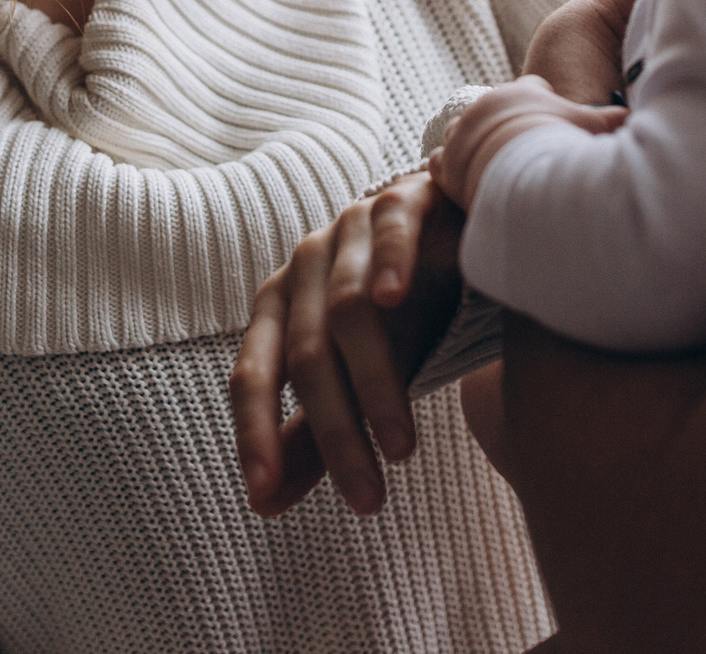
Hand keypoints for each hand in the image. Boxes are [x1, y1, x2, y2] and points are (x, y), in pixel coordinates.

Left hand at [228, 171, 465, 517]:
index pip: (251, 376)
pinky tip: (399, 302)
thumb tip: (264, 506)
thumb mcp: (355, 379)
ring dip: (375, 383)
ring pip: (349, 308)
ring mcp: (351, 228)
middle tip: (368, 501)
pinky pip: (390, 231)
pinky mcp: (403, 199)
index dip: (254, 436)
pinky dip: (391, 263)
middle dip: (336, 433)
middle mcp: (305, 265)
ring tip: (402, 448)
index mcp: (279, 308)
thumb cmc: (398, 313)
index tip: (264, 500)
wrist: (454, 228)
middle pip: (307, 356)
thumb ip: (314, 434)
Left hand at [429, 76, 624, 209]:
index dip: (544, 106)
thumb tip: (638, 119)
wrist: (517, 170)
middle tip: (523, 153)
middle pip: (495, 111)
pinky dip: (453, 172)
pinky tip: (470, 185)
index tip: (550, 126)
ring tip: (495, 168)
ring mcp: (461, 132)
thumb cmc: (558, 145)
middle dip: (507, 128)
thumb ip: (616, 119)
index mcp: (523, 90)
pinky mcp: (443, 162)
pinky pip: (441, 162)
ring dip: (477, 147)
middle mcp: (486, 104)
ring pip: (465, 133)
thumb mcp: (595, 127)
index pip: (533, 88)